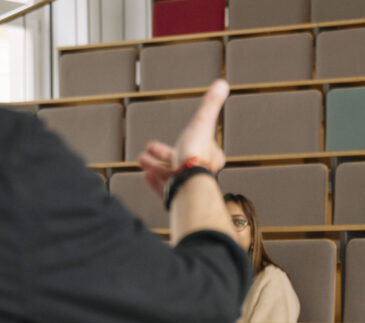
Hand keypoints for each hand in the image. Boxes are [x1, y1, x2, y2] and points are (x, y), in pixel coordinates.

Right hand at [137, 79, 229, 197]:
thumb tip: (222, 84)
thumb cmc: (196, 154)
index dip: (185, 138)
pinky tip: (146, 176)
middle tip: (149, 149)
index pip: (197, 144)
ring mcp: (187, 185)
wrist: (188, 181)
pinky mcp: (176, 196)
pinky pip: (165, 189)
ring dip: (156, 166)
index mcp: (209, 155)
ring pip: (171, 175)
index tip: (179, 136)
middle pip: (180, 161)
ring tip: (143, 161)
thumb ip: (210, 104)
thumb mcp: (202, 121)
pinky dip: (155, 182)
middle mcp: (200, 171)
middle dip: (163, 154)